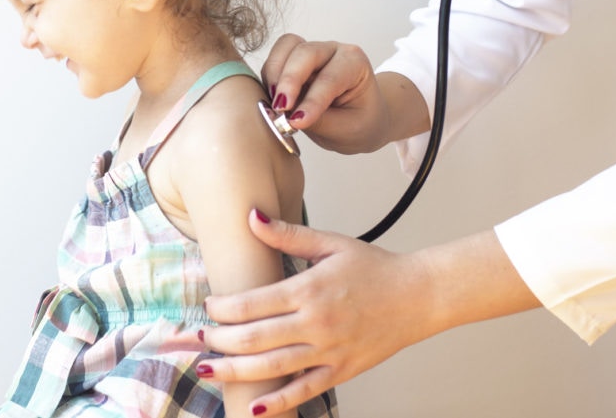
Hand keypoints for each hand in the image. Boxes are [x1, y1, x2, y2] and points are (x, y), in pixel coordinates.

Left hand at [200, 212, 441, 414]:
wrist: (419, 295)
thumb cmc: (373, 267)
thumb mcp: (330, 243)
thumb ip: (287, 234)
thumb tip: (251, 215)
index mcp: (309, 289)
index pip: (253, 303)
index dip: (223, 308)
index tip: (208, 307)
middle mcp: (316, 323)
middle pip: (255, 337)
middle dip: (219, 341)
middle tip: (196, 340)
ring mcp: (329, 351)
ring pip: (273, 367)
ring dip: (235, 371)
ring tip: (207, 371)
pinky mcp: (342, 371)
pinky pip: (305, 390)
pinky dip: (279, 401)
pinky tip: (254, 406)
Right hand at [262, 34, 426, 153]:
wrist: (360, 119)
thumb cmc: (360, 121)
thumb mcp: (348, 128)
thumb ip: (318, 121)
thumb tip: (287, 118)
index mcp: (355, 63)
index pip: (330, 78)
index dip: (312, 100)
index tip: (298, 122)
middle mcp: (332, 51)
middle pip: (305, 52)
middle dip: (290, 80)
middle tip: (281, 109)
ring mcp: (311, 52)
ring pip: (286, 48)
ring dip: (275, 74)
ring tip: (275, 104)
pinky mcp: (292, 60)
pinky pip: (275, 59)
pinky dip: (270, 78)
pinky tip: (273, 100)